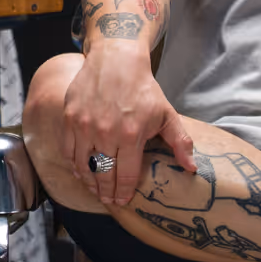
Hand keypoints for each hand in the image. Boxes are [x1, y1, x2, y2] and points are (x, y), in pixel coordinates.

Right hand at [58, 41, 195, 205]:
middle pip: (103, 174)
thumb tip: (191, 168)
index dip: (123, 193)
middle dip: (106, 193)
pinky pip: (68, 150)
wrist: (116, 59)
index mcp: (131, 134)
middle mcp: (105, 132)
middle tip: (109, 201)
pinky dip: (74, 165)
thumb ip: (180, 142)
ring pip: (83, 165)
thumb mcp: (167, 113)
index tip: (122, 202)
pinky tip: (81, 172)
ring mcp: (84, 125)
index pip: (124, 175)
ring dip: (89, 182)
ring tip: (96, 190)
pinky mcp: (70, 118)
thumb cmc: (143, 88)